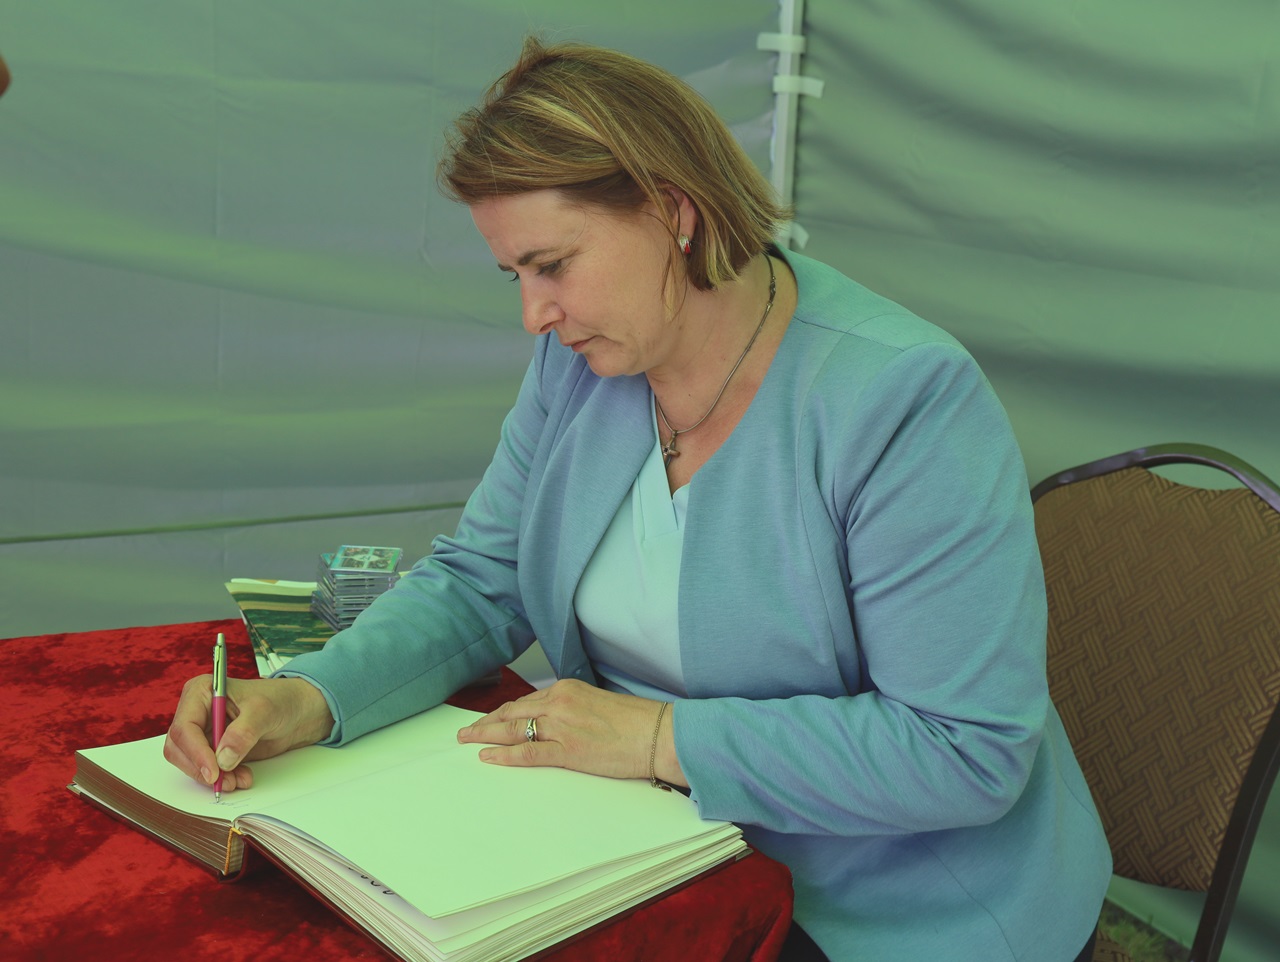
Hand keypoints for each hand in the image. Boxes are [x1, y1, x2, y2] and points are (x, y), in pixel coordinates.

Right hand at [163, 675, 333, 794]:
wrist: (299, 712)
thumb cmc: (281, 700)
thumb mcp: (264, 711)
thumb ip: (244, 733)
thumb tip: (223, 758)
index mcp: (201, 692)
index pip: (184, 727)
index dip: (195, 752)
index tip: (213, 771)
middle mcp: (197, 712)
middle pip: (179, 748)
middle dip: (201, 768)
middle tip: (224, 781)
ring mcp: (204, 732)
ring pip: (190, 762)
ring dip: (212, 776)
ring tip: (239, 779)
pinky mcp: (214, 749)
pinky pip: (207, 769)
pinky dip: (222, 778)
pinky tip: (242, 777)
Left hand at [456, 678, 686, 786]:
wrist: (659, 734)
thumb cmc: (636, 722)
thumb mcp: (599, 703)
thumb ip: (573, 708)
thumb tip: (557, 721)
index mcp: (568, 689)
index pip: (526, 700)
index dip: (503, 711)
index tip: (489, 718)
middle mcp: (560, 703)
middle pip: (512, 712)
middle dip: (486, 722)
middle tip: (465, 730)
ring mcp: (562, 727)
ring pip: (513, 729)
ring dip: (486, 736)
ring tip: (467, 741)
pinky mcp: (568, 752)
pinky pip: (528, 753)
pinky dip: (504, 755)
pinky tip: (487, 756)